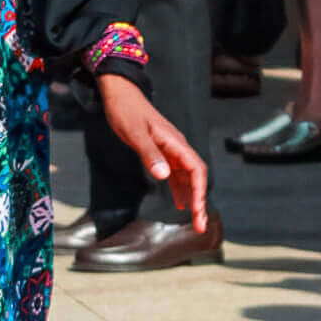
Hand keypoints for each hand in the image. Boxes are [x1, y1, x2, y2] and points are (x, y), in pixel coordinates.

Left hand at [97, 74, 209, 231]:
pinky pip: (176, 174)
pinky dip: (180, 189)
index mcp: (175, 142)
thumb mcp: (134, 133)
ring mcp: (171, 150)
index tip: (197, 212)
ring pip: (188, 178)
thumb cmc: (126, 111)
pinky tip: (179, 203)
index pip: (197, 169)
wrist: (120, 94)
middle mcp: (177, 147)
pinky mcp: (162, 151)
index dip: (200, 192)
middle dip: (200, 201)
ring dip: (192, 198)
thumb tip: (164, 176)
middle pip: (196, 177)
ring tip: (193, 221)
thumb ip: (149, 154)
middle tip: (199, 226)